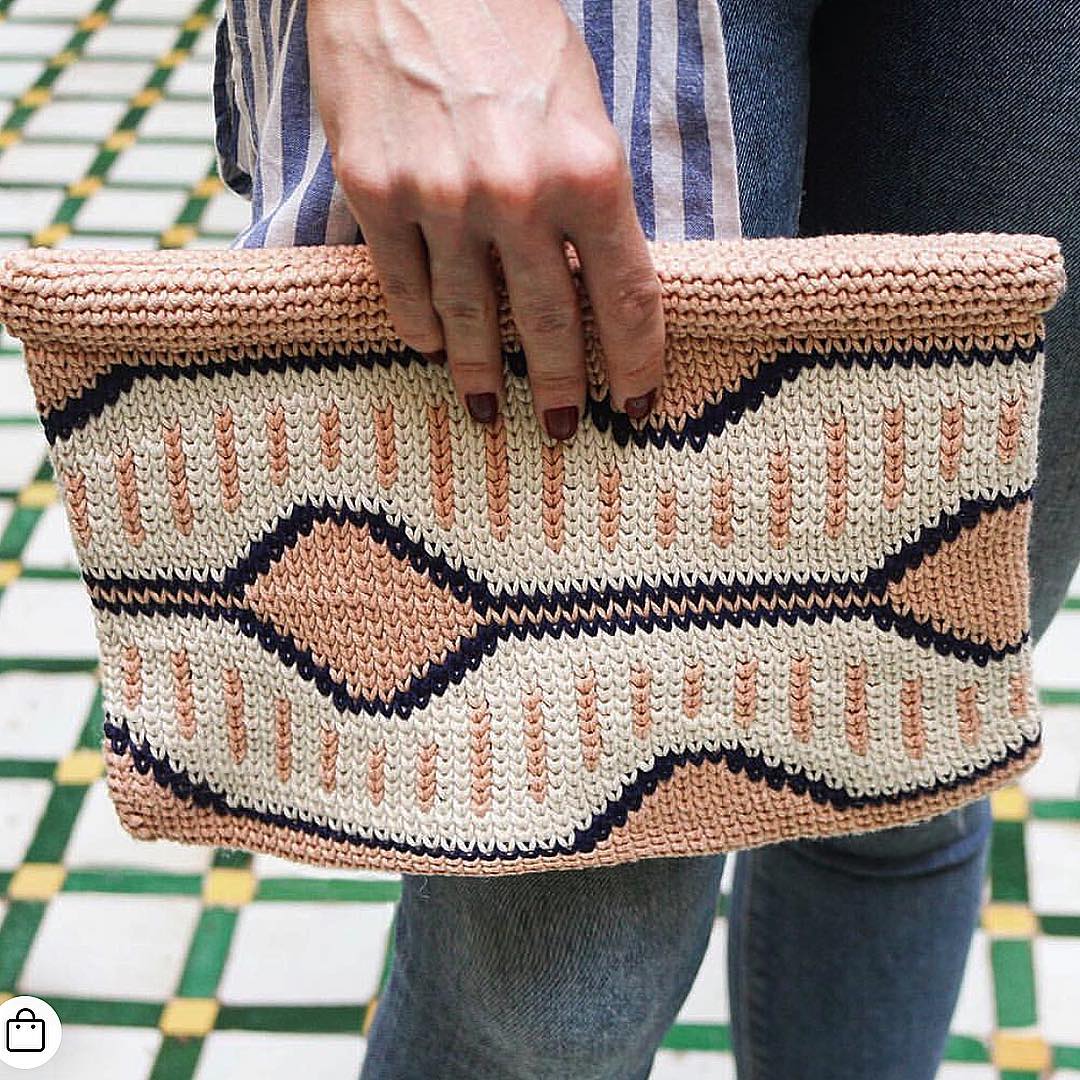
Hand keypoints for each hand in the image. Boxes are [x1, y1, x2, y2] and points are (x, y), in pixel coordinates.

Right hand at [307, 0, 665, 438]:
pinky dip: (417, 326)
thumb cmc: (509, 28)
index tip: (638, 404)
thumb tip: (591, 287)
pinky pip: (402, 286)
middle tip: (566, 430)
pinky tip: (430, 347)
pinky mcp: (373, 190)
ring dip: (484, 374)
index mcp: (589, 170)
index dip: (636, 362)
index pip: (626, 297)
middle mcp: (518, 194)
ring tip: (491, 409)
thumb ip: (591, 200)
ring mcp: (440, 198)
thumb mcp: (581, 107)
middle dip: (562, 389)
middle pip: (548, 326)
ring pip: (468, 320)